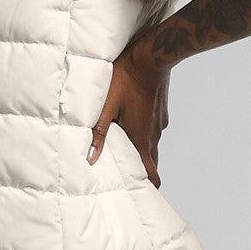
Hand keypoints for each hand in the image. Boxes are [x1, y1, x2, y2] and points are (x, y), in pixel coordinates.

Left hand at [85, 34, 169, 187]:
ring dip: (139, 149)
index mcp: (141, 138)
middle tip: (123, 174)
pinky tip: (129, 122)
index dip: (147, 186)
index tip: (139, 193)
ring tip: (121, 147)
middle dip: (139, 170)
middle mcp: (154, 134)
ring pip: (150, 144)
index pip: (151, 174)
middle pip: (150, 162)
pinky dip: (142, 132)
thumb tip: (90, 159)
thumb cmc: (125, 79)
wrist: (151, 56)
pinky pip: (152, 128)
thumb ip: (98, 134)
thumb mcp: (106, 106)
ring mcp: (159, 122)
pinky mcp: (160, 111)